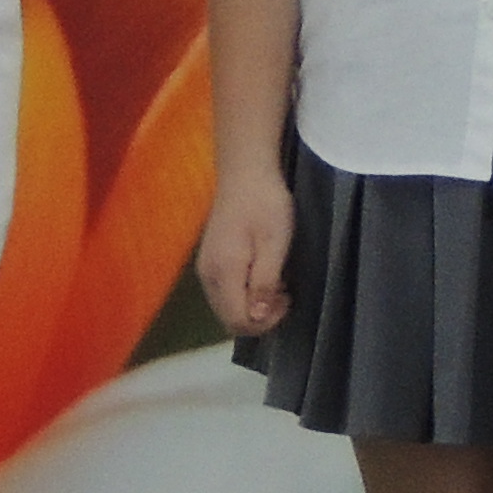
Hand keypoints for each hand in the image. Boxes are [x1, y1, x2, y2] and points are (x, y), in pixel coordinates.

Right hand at [201, 168, 293, 338]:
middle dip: (258, 318)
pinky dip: (243, 294)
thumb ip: (264, 283)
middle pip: (228, 318)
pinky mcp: (210, 258)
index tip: (287, 301)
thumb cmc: (265, 203)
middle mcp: (207, 275)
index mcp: (222, 272)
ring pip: (226, 306)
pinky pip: (224, 292)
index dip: (264, 322)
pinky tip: (261, 275)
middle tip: (284, 296)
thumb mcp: (273, 243)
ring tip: (277, 286)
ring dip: (251, 306)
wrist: (245, 170)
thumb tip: (256, 317)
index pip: (238, 320)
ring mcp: (206, 266)